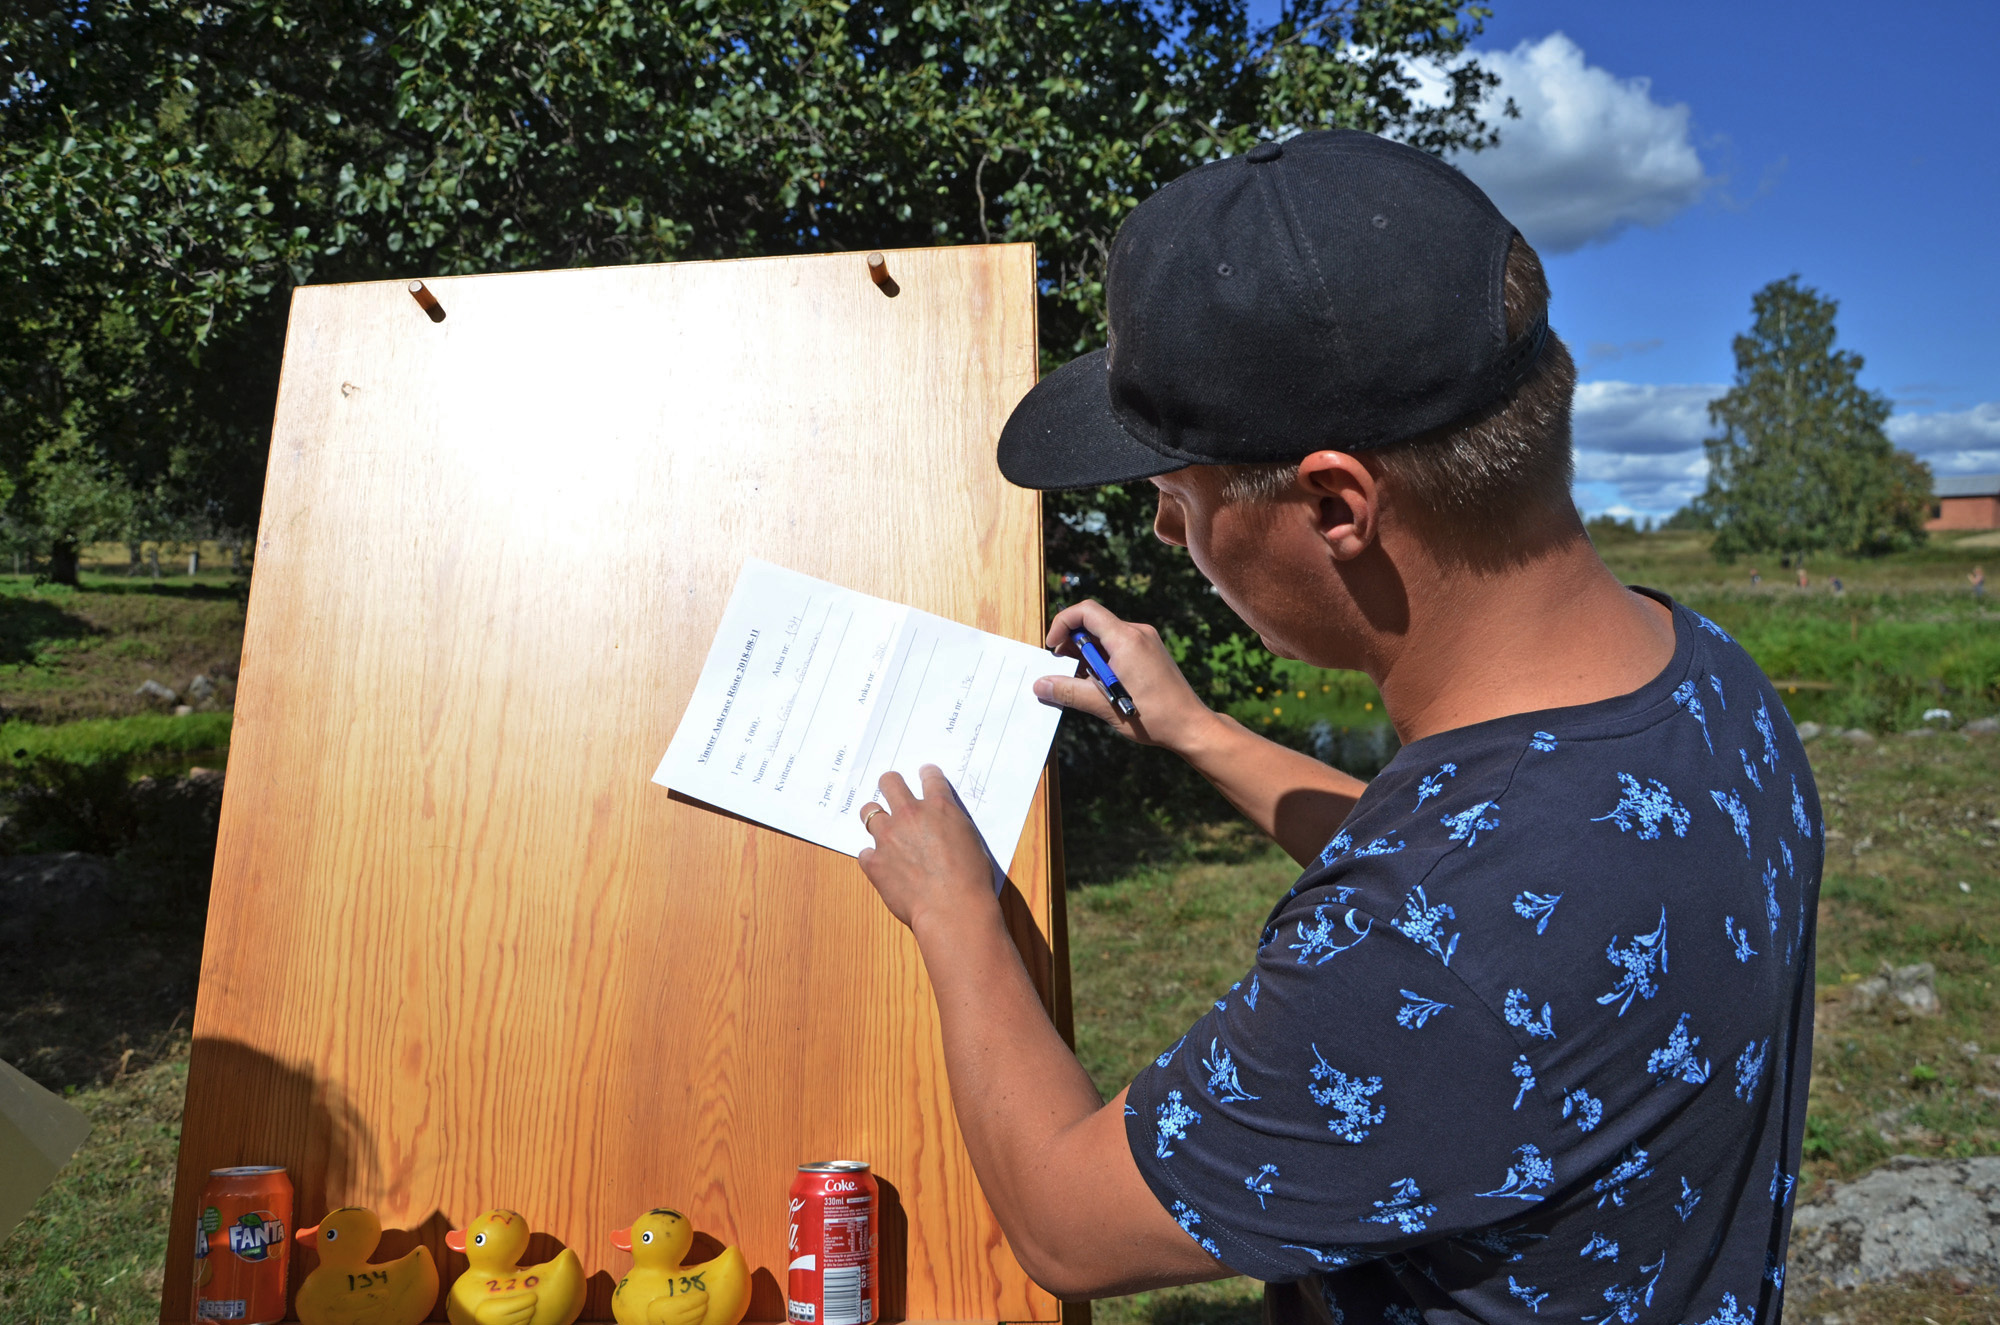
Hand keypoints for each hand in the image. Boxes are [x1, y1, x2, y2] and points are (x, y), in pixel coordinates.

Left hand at [857, 766, 997, 932]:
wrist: (953, 908)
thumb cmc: (971, 880)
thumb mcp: (971, 842)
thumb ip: (952, 826)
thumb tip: (944, 826)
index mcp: (939, 807)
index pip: (930, 777)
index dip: (927, 773)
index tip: (924, 773)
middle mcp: (910, 815)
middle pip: (890, 783)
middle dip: (891, 784)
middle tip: (893, 789)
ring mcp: (889, 837)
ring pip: (869, 812)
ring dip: (876, 817)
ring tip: (882, 827)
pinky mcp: (875, 862)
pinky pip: (865, 852)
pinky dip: (873, 857)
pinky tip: (882, 863)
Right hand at [1037, 599, 1224, 756]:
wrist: (1190, 725)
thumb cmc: (1153, 716)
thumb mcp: (1103, 705)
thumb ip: (1069, 691)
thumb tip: (1040, 685)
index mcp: (1126, 639)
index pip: (1085, 611)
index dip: (1062, 624)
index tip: (1053, 647)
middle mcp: (1137, 633)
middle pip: (1094, 623)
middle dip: (1072, 644)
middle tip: (1064, 669)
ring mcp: (1146, 641)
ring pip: (1105, 636)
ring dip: (1088, 655)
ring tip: (1085, 683)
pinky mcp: (1150, 651)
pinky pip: (1118, 645)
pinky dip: (1103, 659)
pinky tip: (1103, 684)